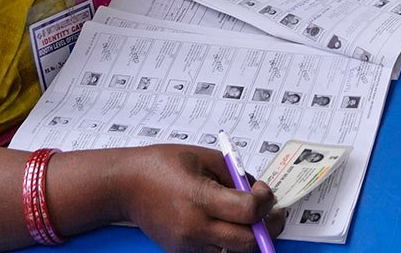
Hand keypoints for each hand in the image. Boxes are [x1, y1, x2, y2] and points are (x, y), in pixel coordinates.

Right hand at [119, 145, 285, 252]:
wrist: (126, 186)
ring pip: (234, 252)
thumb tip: (258, 190)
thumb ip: (236, 175)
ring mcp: (188, 245)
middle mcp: (194, 228)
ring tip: (250, 218)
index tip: (264, 191)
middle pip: (248, 242)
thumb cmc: (161, 165)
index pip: (249, 211)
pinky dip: (229, 242)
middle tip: (274, 213)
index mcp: (200, 198)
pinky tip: (229, 225)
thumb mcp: (205, 157)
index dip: (266, 201)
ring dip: (250, 237)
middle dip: (269, 228)